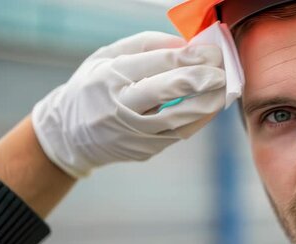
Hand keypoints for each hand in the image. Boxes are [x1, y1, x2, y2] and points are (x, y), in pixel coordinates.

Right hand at [31, 31, 225, 177]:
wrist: (69, 136)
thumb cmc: (93, 88)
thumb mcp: (106, 57)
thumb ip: (144, 44)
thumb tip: (184, 43)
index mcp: (110, 77)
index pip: (158, 63)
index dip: (191, 56)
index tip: (213, 51)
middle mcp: (121, 105)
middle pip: (170, 89)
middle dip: (202, 77)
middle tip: (223, 69)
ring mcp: (134, 131)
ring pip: (180, 116)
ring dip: (209, 102)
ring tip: (226, 89)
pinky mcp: (146, 149)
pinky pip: (181, 133)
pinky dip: (200, 119)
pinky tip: (213, 106)